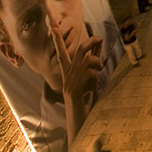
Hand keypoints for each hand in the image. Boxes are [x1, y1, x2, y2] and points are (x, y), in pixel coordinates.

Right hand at [52, 25, 104, 142]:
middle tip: (99, 37)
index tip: (53, 27)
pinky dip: (96, 76)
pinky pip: (90, 72)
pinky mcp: (74, 89)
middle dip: (89, 42)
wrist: (79, 124)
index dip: (58, 41)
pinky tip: (91, 87)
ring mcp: (70, 83)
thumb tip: (97, 52)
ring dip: (97, 63)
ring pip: (87, 60)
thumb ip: (92, 68)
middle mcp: (67, 78)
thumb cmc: (85, 105)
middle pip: (78, 52)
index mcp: (68, 76)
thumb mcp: (89, 83)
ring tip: (98, 73)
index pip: (62, 55)